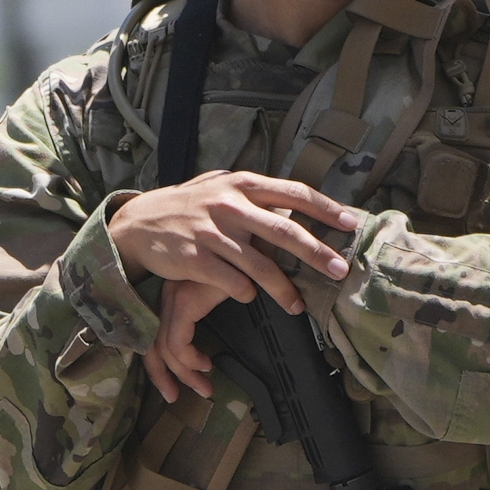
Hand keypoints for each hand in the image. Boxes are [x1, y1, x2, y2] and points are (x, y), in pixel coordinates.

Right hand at [108, 171, 358, 401]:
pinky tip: (250, 298)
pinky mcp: (194, 259)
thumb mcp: (219, 186)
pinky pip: (230, 282)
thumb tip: (294, 200)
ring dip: (283, 288)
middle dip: (316, 253)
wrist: (138, 223)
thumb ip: (253, 191)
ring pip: (259, 265)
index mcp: (242, 184)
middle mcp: (229, 206)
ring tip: (298, 305)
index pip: (294, 193)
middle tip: (340, 270)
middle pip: (283, 231)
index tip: (351, 223)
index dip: (325, 209)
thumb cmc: (186, 205)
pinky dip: (245, 293)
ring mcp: (211, 233)